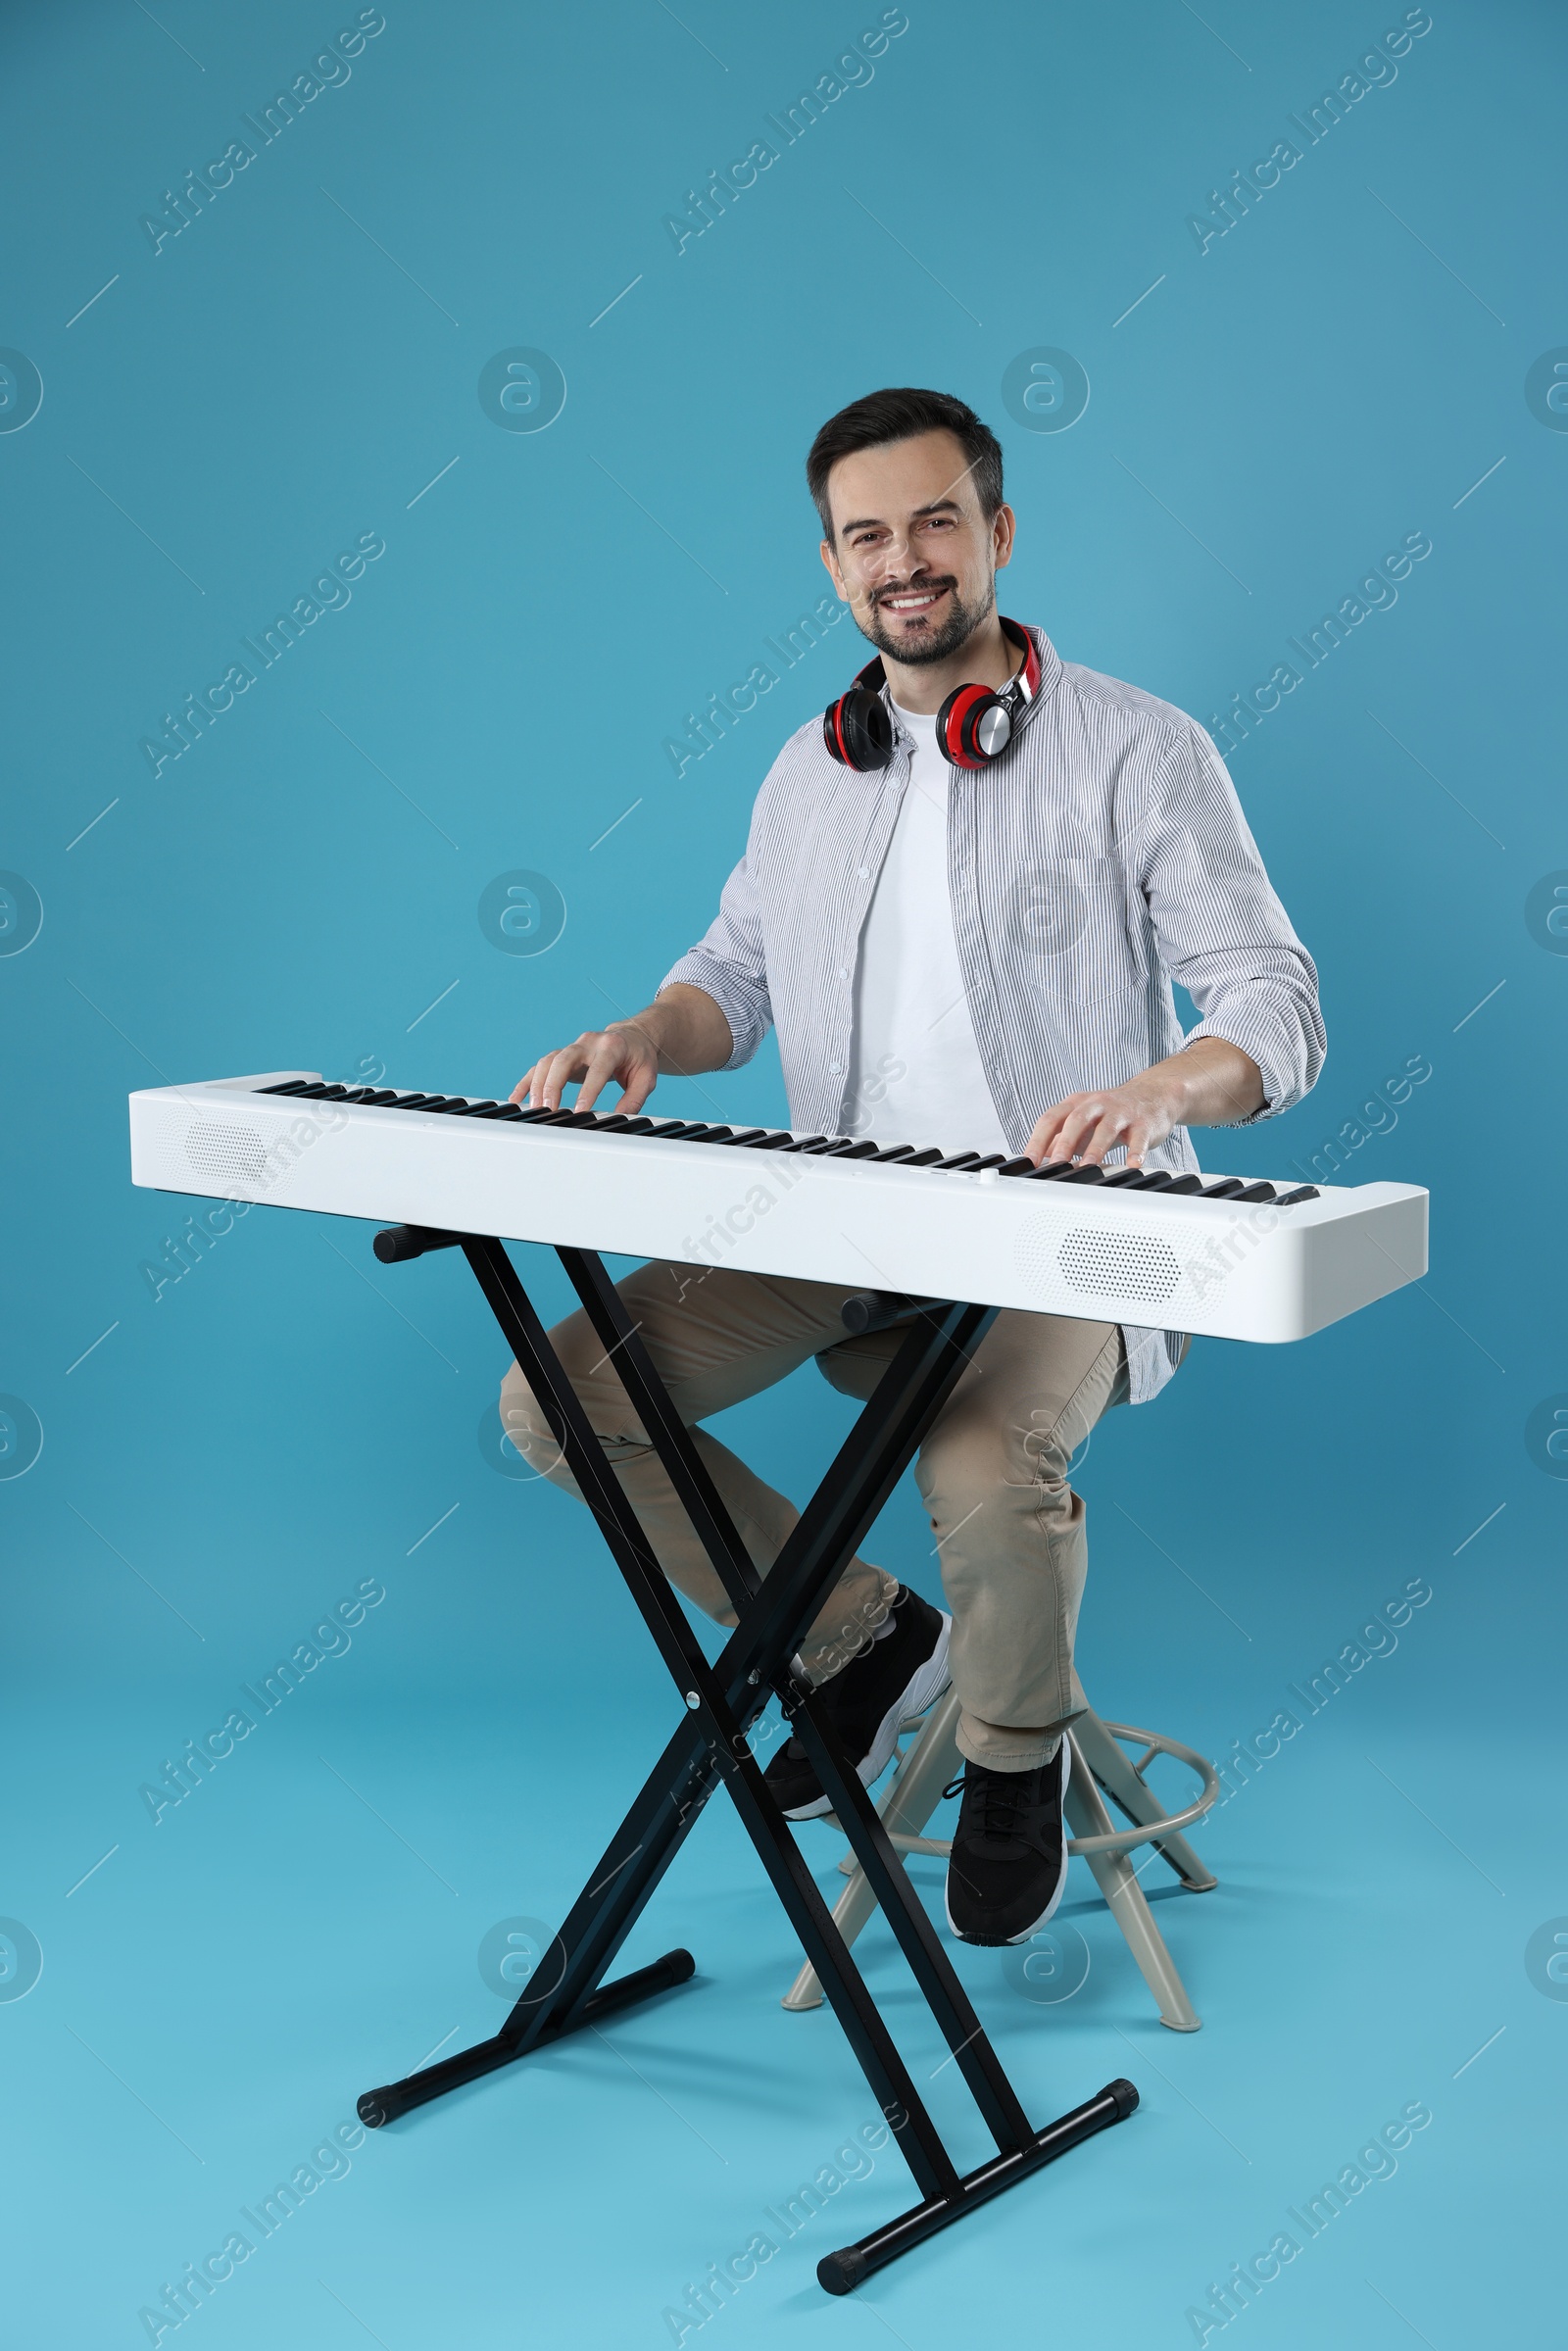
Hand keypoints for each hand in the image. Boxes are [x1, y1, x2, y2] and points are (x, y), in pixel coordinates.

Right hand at [512, 1022, 659, 1113]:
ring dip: (539, 1085)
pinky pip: (540, 1066)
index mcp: (612, 1046)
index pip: (597, 1068)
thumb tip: (620, 1119)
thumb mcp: (646, 1078)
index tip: (579, 1111)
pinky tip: (516, 1098)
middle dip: (554, 1084)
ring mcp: (573, 1047)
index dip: (587, 1090)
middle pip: (564, 1059)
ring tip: (535, 1108)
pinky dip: (527, 1082)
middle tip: (549, 1108)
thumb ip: (634, 1099)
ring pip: (549, 1061)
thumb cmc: (639, 1059)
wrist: (632, 1037)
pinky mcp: (562, 1055)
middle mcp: (588, 1043)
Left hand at [1027, 1072, 1183, 1169]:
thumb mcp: (1082, 1121)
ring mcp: (1121, 1112)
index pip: (1051, 1118)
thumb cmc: (1111, 1113)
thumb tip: (1037, 1159)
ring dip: (1096, 1149)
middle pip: (1077, 1120)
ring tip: (1088, 1166)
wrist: (1152, 1095)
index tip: (1029, 1161)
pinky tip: (1132, 1165)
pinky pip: (1139, 1138)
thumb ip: (1059, 1138)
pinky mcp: (1143, 1122)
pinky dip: (1135, 1152)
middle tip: (1057, 1164)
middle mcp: (1096, 1104)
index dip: (1038, 1139)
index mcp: (1076, 1104)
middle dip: (1065, 1142)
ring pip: (1106, 1129)